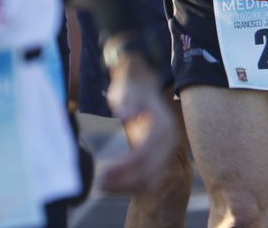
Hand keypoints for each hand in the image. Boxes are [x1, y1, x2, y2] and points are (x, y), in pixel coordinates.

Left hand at [99, 55, 177, 192]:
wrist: (141, 81)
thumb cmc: (131, 86)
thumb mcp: (127, 89)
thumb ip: (127, 100)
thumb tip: (126, 115)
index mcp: (163, 126)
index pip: (144, 155)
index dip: (123, 168)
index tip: (103, 173)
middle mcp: (168, 141)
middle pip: (149, 171)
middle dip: (124, 182)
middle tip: (99, 184)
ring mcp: (165, 149)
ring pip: (149, 177)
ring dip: (126, 185)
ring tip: (102, 185)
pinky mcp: (158, 154)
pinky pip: (147, 174)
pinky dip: (130, 182)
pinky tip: (112, 182)